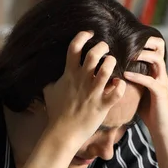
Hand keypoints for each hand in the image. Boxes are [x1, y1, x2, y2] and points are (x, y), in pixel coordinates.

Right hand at [42, 31, 125, 145]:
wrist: (63, 133)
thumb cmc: (56, 113)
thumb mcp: (49, 92)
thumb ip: (51, 80)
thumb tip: (46, 75)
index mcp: (69, 74)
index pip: (74, 47)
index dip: (82, 36)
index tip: (89, 34)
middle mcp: (82, 80)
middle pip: (93, 54)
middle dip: (102, 47)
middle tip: (105, 49)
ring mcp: (93, 92)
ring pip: (107, 69)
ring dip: (112, 63)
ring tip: (112, 64)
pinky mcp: (102, 105)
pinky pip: (117, 92)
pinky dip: (121, 86)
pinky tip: (119, 84)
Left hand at [123, 37, 167, 134]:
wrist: (160, 125)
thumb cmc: (147, 108)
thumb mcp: (136, 88)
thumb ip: (129, 78)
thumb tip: (110, 70)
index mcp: (154, 69)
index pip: (152, 47)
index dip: (142, 39)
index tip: (125, 36)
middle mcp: (160, 72)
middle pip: (159, 48)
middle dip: (146, 41)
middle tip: (129, 39)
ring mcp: (161, 81)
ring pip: (157, 60)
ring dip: (143, 55)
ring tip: (128, 55)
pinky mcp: (160, 92)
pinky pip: (149, 81)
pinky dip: (137, 76)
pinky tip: (126, 75)